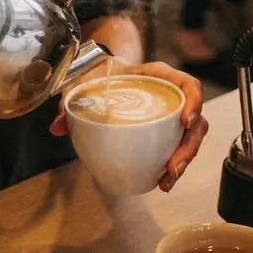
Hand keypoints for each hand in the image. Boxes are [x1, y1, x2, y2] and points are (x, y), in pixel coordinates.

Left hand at [50, 60, 207, 191]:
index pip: (188, 84)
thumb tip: (56, 127)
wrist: (102, 72)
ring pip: (192, 136)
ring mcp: (171, 113)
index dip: (194, 101)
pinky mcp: (166, 130)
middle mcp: (171, 94)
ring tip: (168, 179)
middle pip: (196, 119)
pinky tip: (162, 180)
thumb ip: (69, 102)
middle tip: (174, 167)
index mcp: (158, 76)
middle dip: (190, 146)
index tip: (186, 121)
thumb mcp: (86, 82)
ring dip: (185, 160)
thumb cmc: (100, 74)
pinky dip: (174, 164)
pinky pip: (179, 146)